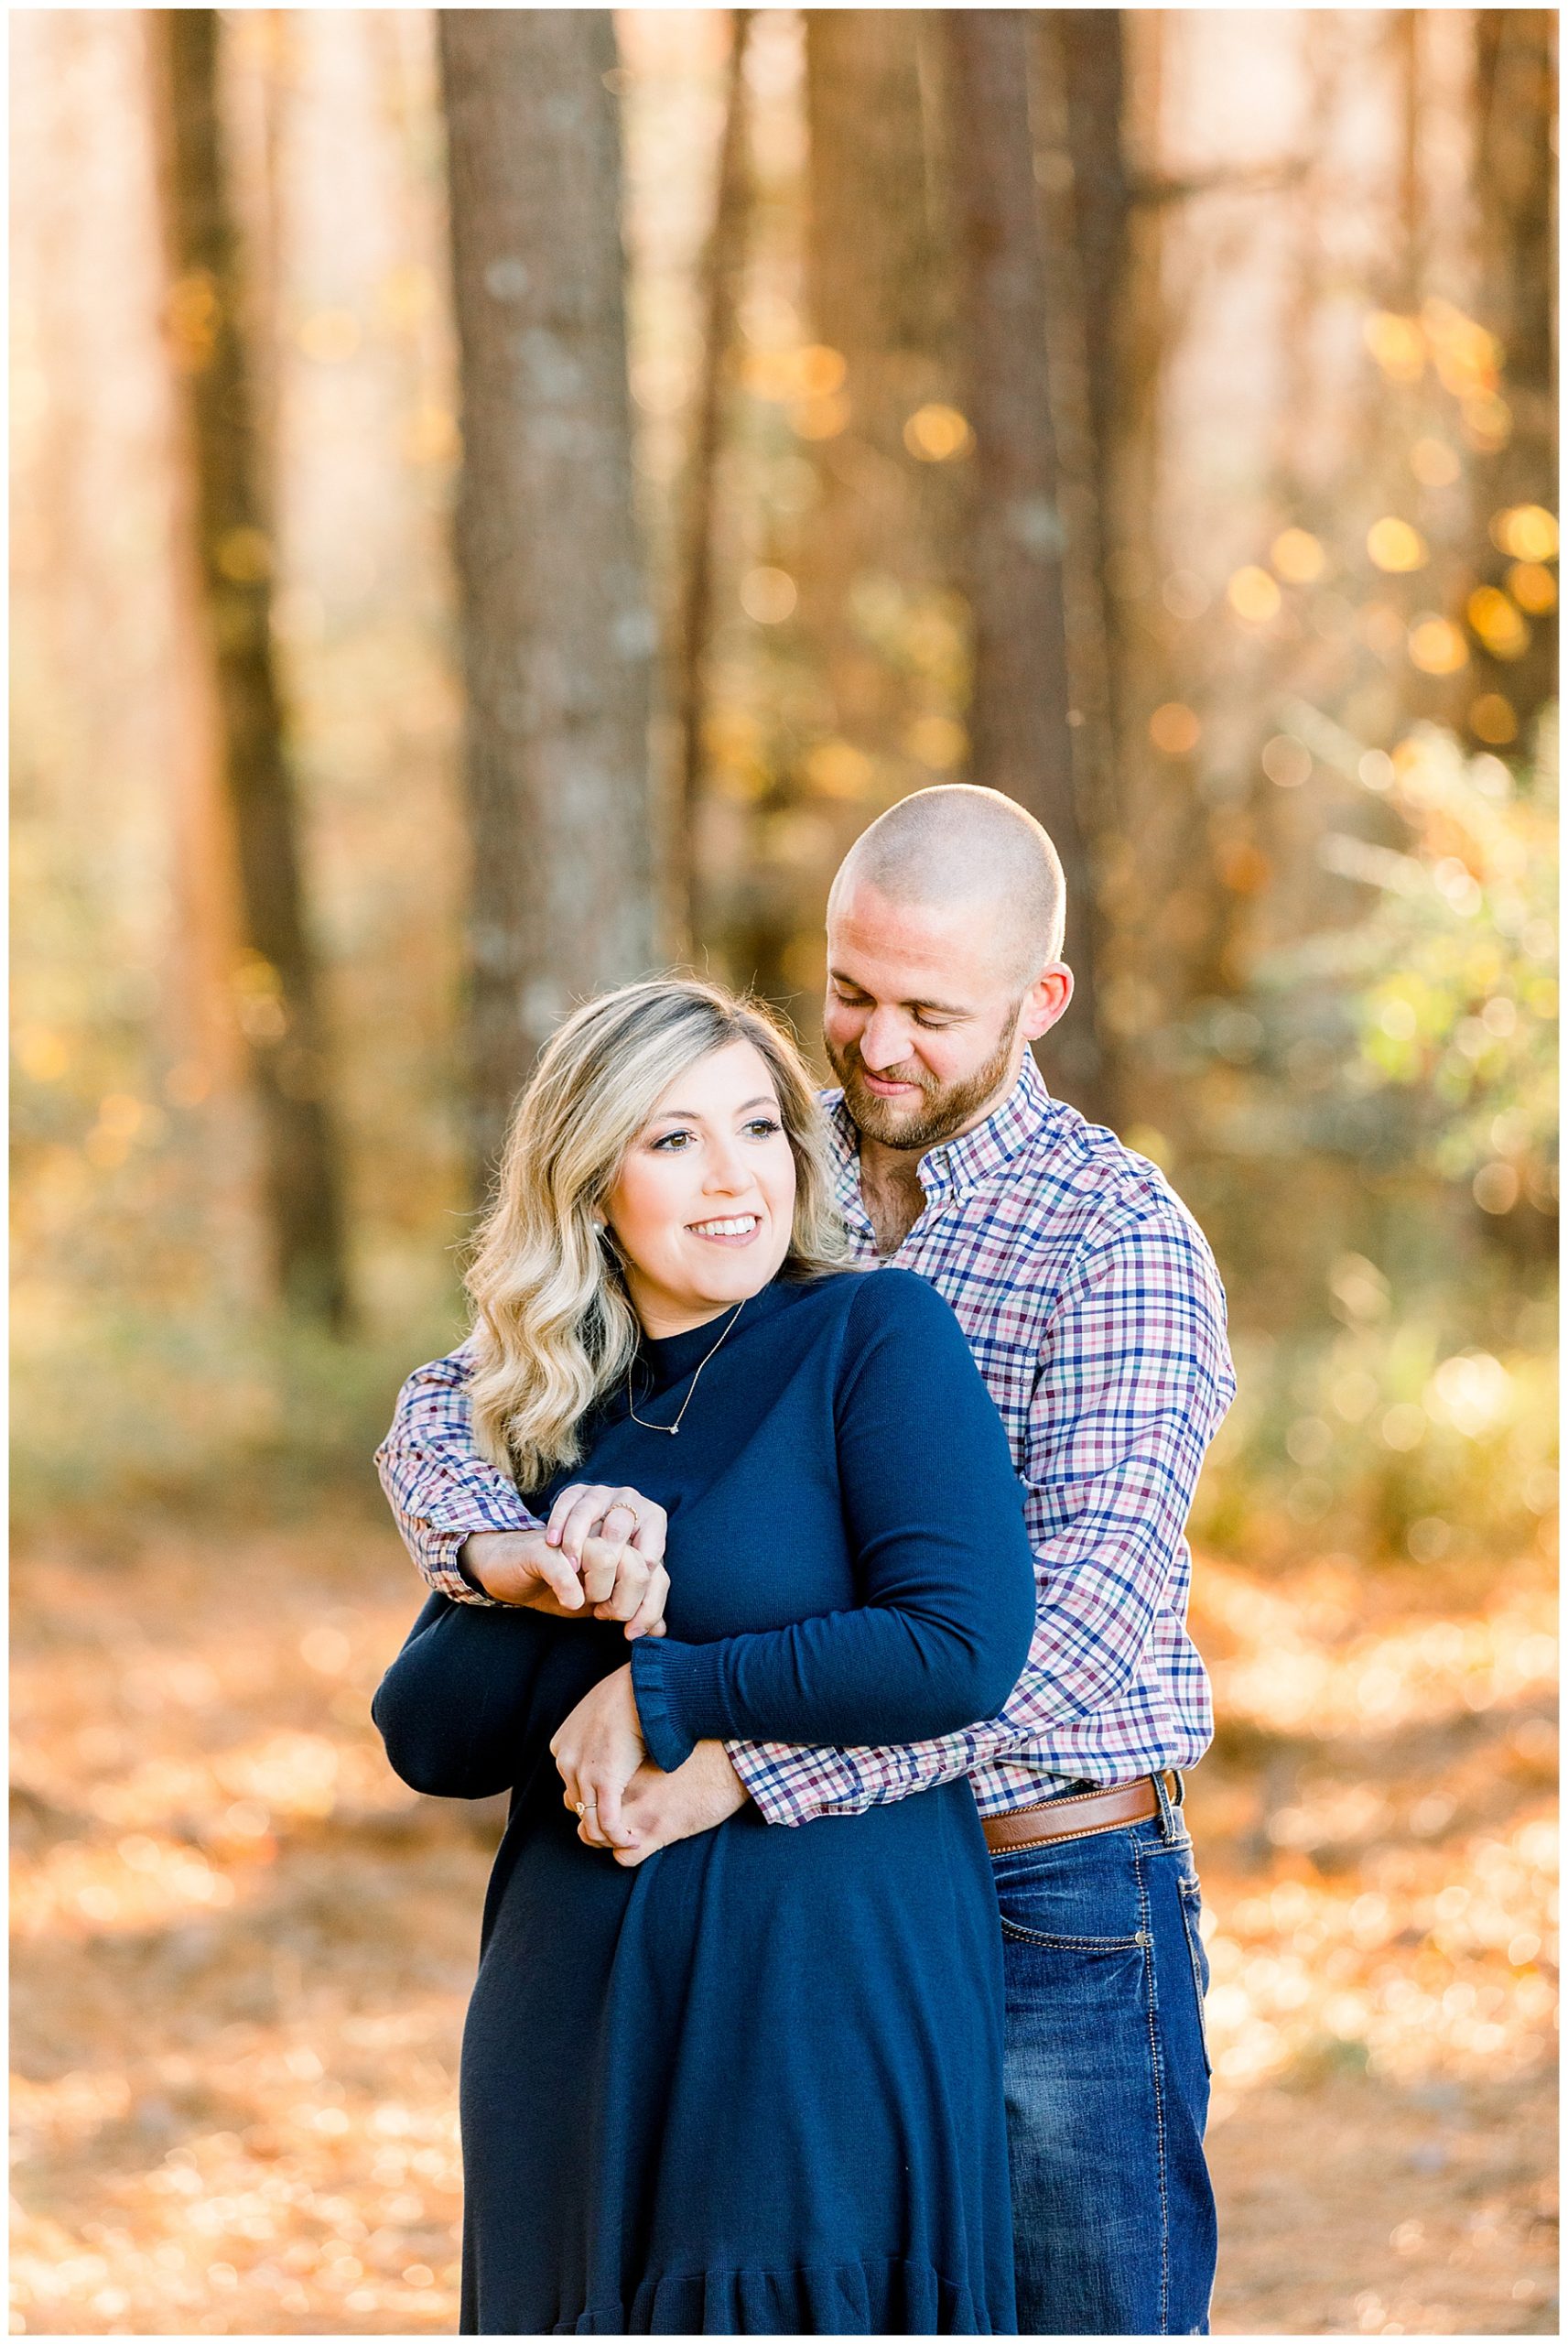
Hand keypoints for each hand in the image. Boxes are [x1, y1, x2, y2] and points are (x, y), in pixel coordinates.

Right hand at [462, 1484, 668, 1639]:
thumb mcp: (601, 1601)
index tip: (630, 1631)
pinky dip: (570, 1590)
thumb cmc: (561, 1584)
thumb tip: (662, 1630)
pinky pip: (567, 1567)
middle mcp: (605, 1533)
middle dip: (624, 1604)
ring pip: (610, 1560)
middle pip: (639, 1568)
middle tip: (602, 1613)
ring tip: (583, 1599)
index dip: (649, 1610)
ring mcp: (575, 1536)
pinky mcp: (544, 1547)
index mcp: (625, 1544)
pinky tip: (568, 1599)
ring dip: (599, 1593)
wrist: (509, 1569)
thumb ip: (632, 1609)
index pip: (657, 1575)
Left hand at [550, 1664, 645, 1846]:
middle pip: (578, 1805)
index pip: (571, 1784)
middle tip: (619, 1829)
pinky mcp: (604, 1781)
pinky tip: (632, 1839)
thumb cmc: (629, 1694)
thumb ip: (597, 1733)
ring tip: (627, 1838)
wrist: (640, 1687)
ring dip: (608, 1834)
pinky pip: (607, 1822)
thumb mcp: (601, 1713)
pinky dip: (618, 1835)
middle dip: (597, 1821)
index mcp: (562, 1746)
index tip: (612, 1802)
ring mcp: (582, 1773)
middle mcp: (566, 1761)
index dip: (592, 1797)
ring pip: (590, 1820)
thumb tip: (609, 1742)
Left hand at [596, 1740, 748, 1866]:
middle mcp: (623, 1789)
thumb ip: (638, 1755)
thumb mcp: (661, 1744)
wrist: (731, 1761)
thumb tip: (626, 1757)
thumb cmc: (701, 1748)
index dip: (589, 1796)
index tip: (602, 1798)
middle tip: (610, 1819)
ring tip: (624, 1834)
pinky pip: (623, 1858)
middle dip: (592, 1820)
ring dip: (606, 1839)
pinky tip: (641, 1846)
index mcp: (623, 1764)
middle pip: (584, 1813)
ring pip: (597, 1838)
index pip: (583, 1785)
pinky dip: (626, 1856)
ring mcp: (638, 1813)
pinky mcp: (658, 1833)